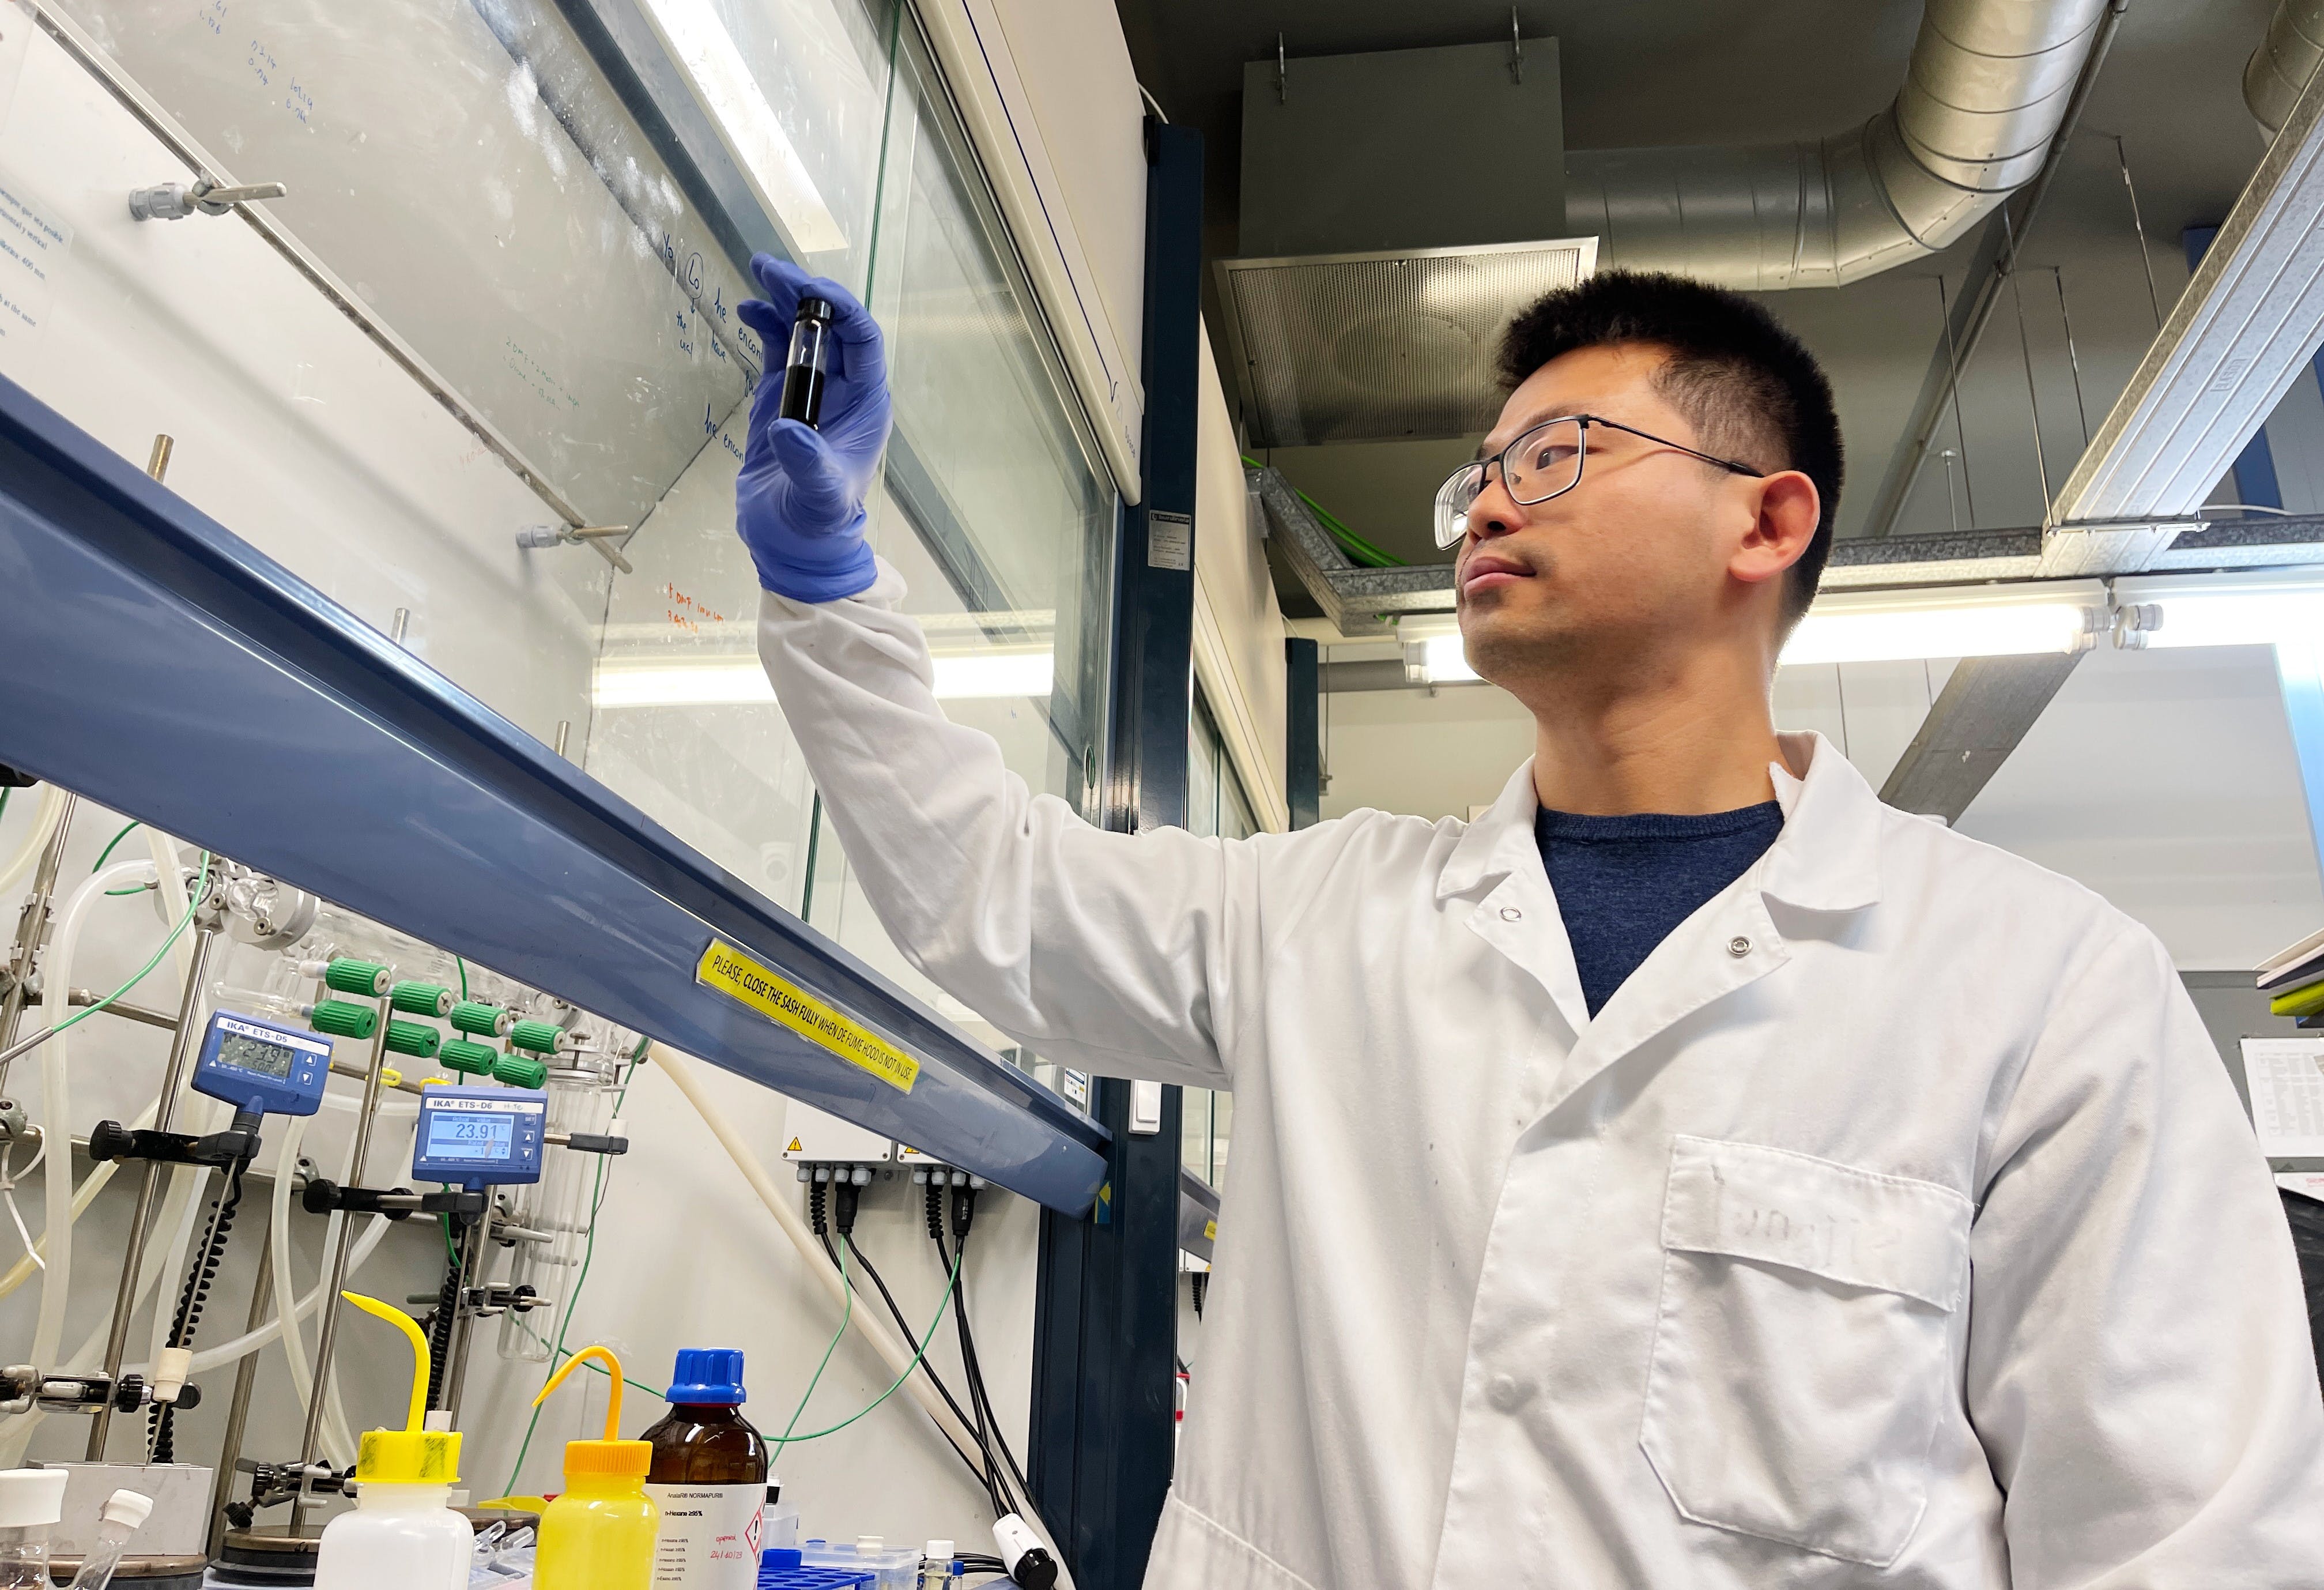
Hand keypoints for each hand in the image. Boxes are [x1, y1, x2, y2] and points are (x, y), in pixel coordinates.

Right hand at [734, 254, 892, 601]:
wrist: (791, 538)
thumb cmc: (816, 520)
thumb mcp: (818, 496)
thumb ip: (807, 463)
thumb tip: (787, 429)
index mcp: (867, 403)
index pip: (863, 341)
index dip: (841, 310)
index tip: (811, 291)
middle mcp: (845, 388)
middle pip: (832, 325)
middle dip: (805, 294)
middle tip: (769, 268)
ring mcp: (813, 388)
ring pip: (805, 330)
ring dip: (784, 301)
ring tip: (757, 273)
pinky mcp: (783, 395)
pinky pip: (779, 349)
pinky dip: (766, 325)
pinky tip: (748, 310)